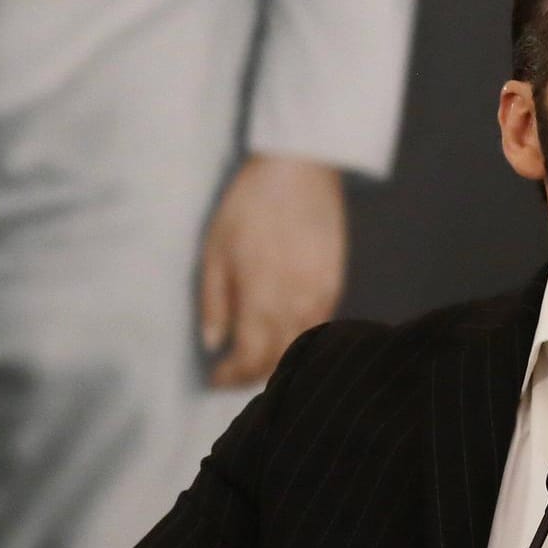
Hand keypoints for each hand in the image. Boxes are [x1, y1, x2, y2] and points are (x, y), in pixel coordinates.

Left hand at [199, 154, 345, 386]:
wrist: (299, 169)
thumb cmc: (249, 205)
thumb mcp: (215, 249)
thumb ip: (213, 301)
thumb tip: (212, 343)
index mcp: (260, 299)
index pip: (248, 360)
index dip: (231, 377)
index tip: (214, 378)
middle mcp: (294, 306)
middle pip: (277, 362)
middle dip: (252, 375)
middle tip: (233, 374)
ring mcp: (319, 296)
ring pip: (302, 349)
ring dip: (280, 362)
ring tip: (259, 360)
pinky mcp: (335, 284)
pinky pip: (320, 327)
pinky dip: (302, 341)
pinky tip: (287, 336)